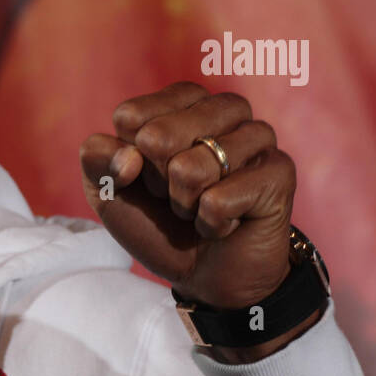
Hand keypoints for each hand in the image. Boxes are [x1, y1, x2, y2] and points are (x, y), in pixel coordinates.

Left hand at [79, 81, 295, 311]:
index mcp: (180, 102)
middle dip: (157, 182)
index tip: (145, 177)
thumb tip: (129, 155)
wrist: (203, 274)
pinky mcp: (279, 170)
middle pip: (158, 137)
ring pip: (190, 168)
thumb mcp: (108, 191)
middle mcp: (223, 108)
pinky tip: (226, 223)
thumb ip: (96, 158)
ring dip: (185, 205)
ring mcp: (257, 135)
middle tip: (176, 197)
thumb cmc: (157, 222)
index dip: (128, 158)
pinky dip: (211, 224)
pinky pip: (219, 201)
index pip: (131, 115)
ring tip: (201, 207)